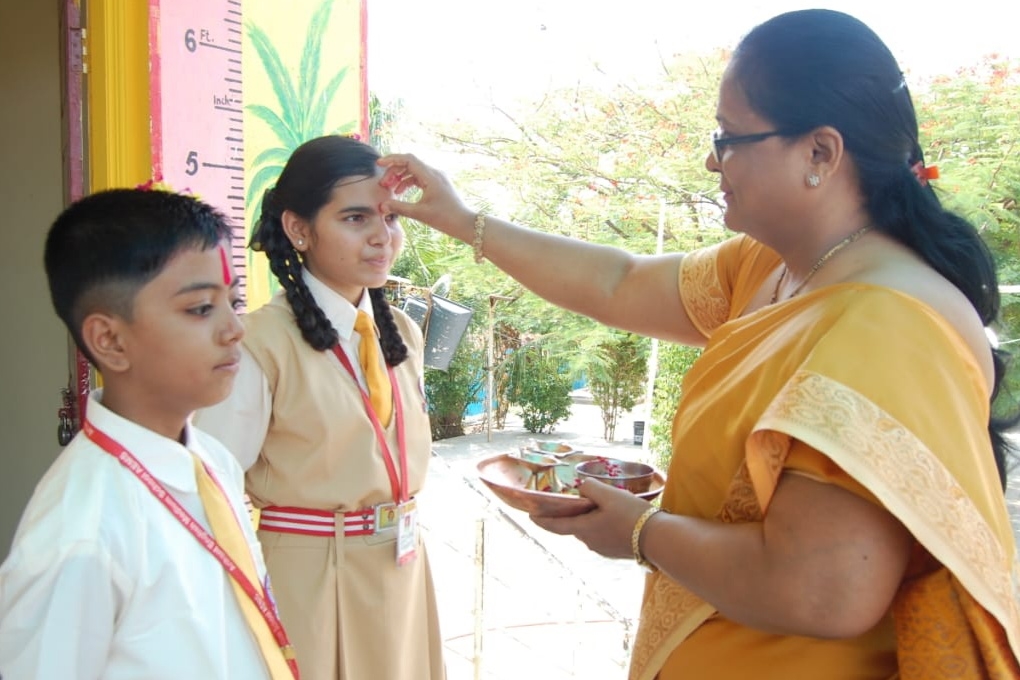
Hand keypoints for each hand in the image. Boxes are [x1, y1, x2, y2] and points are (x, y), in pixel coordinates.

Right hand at [377, 153, 474, 240]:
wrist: (465, 224)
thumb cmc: (445, 218)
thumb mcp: (420, 213)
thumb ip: (399, 208)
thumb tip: (382, 205)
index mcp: (431, 176)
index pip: (408, 159)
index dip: (392, 159)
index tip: (379, 164)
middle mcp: (434, 173)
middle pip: (410, 164)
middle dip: (394, 171)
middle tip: (383, 184)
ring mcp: (437, 178)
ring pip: (414, 171)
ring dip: (401, 178)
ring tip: (391, 189)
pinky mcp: (438, 184)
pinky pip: (420, 178)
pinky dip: (409, 182)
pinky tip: (401, 192)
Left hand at [530, 479, 653, 559]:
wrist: (659, 540)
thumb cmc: (632, 515)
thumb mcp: (609, 494)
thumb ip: (590, 487)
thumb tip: (582, 487)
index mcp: (584, 529)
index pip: (556, 526)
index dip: (542, 520)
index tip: (531, 516)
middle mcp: (590, 542)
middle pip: (574, 526)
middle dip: (571, 516)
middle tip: (572, 502)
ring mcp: (603, 549)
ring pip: (589, 531)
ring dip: (588, 521)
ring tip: (597, 507)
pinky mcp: (616, 552)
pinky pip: (602, 536)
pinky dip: (601, 527)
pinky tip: (613, 518)